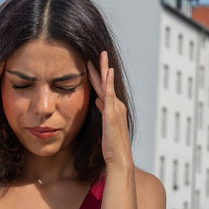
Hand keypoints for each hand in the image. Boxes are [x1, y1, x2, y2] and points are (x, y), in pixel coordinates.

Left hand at [87, 51, 133, 169]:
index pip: (102, 87)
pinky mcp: (112, 112)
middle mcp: (115, 104)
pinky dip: (109, 82)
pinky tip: (108, 71)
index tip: (90, 63)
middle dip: (101, 67)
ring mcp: (115, 107)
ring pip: (107, 84)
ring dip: (104, 69)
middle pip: (105, 82)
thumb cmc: (110, 142)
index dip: (96, 75)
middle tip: (98, 52)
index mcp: (112, 106)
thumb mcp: (104, 122)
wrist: (118, 157)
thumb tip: (97, 99)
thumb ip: (102, 108)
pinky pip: (110, 94)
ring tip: (101, 55)